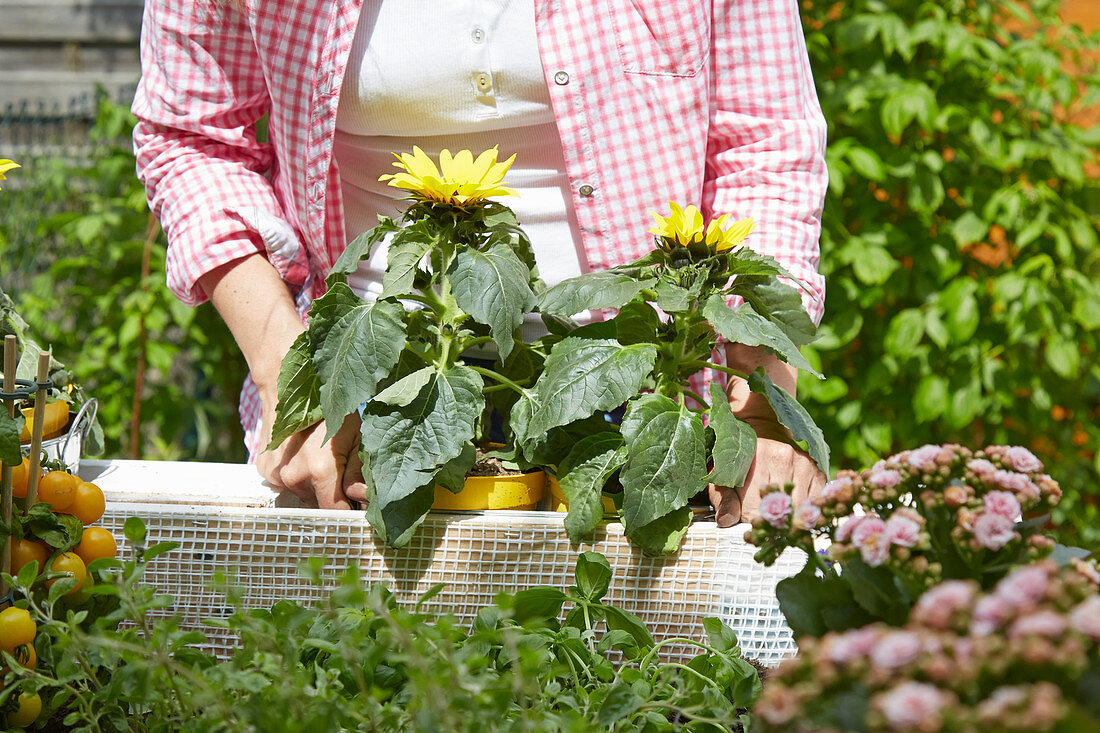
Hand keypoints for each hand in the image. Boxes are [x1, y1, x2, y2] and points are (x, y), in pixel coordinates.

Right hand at [255, 404, 367, 508]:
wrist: (291, 391)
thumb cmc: (329, 411)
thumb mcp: (357, 437)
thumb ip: (360, 473)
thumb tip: (366, 501)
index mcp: (319, 472)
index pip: (336, 512)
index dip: (350, 509)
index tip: (357, 502)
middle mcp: (293, 478)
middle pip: (319, 505)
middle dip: (332, 494)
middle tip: (340, 468)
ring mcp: (276, 476)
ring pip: (303, 495)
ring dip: (314, 485)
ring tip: (321, 458)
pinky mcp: (266, 472)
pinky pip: (287, 485)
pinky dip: (298, 476)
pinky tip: (304, 455)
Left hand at [708, 420, 825, 526]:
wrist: (762, 431)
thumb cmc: (741, 461)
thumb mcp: (724, 477)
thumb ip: (723, 500)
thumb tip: (725, 521)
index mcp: (755, 457)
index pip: (754, 507)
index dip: (750, 519)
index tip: (749, 521)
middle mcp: (782, 457)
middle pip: (778, 509)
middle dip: (770, 520)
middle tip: (764, 520)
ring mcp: (802, 463)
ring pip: (797, 508)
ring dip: (787, 516)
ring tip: (777, 512)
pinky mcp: (817, 471)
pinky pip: (813, 503)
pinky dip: (803, 510)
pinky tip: (793, 506)